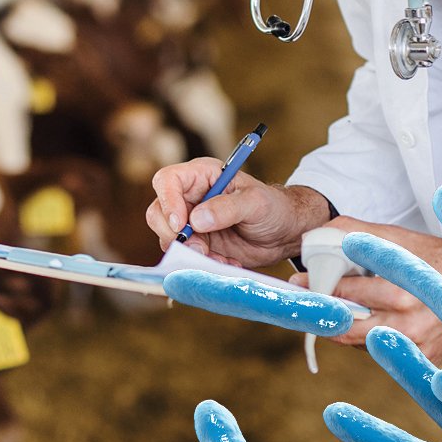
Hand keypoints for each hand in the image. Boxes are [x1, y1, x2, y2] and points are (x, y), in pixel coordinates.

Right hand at [147, 159, 332, 266]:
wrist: (284, 233)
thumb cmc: (273, 208)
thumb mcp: (256, 203)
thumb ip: (228, 208)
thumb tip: (197, 219)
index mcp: (201, 176)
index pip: (167, 181)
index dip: (168, 202)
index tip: (181, 225)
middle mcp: (190, 198)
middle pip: (158, 213)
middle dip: (174, 236)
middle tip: (200, 249)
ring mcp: (190, 223)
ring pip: (168, 239)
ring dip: (191, 254)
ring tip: (221, 259)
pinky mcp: (196, 244)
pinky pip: (185, 257)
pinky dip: (201, 264)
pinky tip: (225, 263)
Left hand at [290, 219, 441, 363]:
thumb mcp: (403, 240)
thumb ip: (360, 234)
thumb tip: (318, 236)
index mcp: (402, 292)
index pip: (344, 294)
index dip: (317, 287)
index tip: (298, 282)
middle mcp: (409, 325)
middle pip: (346, 328)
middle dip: (324, 314)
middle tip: (308, 300)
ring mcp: (418, 348)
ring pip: (361, 344)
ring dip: (346, 327)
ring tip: (338, 307)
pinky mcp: (426, 361)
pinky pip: (385, 353)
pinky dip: (373, 338)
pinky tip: (372, 321)